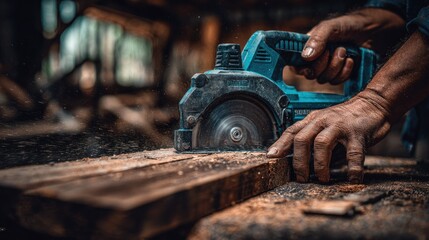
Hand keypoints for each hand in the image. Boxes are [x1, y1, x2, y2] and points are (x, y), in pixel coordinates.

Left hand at [267, 91, 391, 182]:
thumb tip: (298, 162)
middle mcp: (322, 121)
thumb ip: (313, 140)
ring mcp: (339, 126)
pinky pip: (353, 153)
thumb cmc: (346, 120)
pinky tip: (352, 178)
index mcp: (312, 120)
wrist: (373, 104)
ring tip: (322, 179)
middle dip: (298, 161)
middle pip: (302, 139)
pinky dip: (352, 168)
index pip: (291, 132)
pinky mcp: (357, 133)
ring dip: (320, 164)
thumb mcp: (324, 125)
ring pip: (322, 144)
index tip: (270, 157)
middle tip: (300, 177)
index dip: (280, 145)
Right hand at [296, 8, 404, 83]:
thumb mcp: (331, 27)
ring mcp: (328, 68)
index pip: (295, 64)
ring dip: (336, 66)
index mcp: (308, 48)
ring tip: (345, 51)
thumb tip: (305, 57)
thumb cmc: (350, 24)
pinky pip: (337, 81)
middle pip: (309, 74)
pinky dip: (345, 72)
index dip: (299, 67)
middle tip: (334, 50)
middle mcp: (315, 59)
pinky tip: (351, 60)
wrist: (374, 31)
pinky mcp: (340, 74)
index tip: (307, 65)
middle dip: (323, 64)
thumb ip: (317, 39)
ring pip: (323, 79)